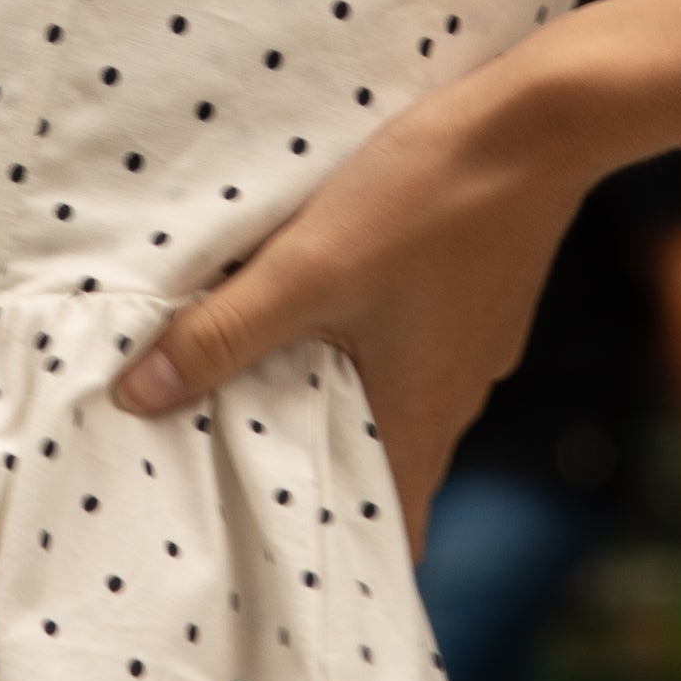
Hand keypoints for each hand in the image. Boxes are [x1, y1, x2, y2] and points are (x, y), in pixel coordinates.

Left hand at [110, 75, 583, 551]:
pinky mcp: (477, 302)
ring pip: (392, 406)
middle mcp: (455, 401)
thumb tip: (140, 399)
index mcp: (418, 420)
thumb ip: (222, 335)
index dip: (333, 556)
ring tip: (260, 388)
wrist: (539, 120)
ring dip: (334, 407)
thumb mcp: (306, 270)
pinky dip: (365, 354)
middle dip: (312, 477)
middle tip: (235, 472)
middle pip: (378, 470)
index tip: (273, 560)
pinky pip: (412, 353)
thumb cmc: (428, 200)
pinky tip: (324, 313)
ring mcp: (472, 350)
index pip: (386, 535)